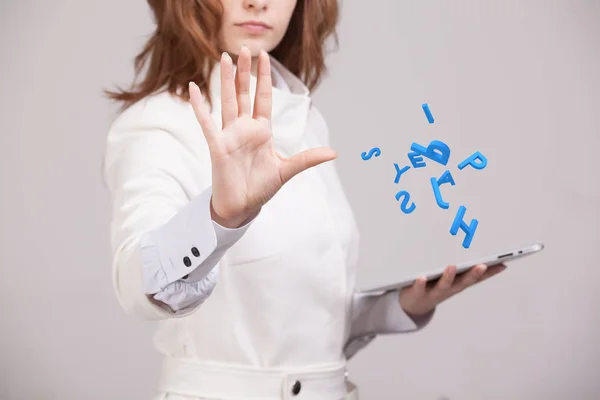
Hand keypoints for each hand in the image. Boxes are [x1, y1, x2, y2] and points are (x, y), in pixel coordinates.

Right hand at [188, 46, 337, 227]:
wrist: (242, 206)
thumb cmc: (261, 188)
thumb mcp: (286, 170)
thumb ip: (307, 158)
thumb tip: (334, 153)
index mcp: (261, 131)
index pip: (263, 98)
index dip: (264, 77)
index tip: (264, 56)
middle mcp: (244, 129)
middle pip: (244, 94)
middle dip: (245, 72)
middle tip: (245, 48)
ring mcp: (229, 135)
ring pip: (227, 101)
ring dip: (226, 80)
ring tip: (224, 57)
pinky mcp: (217, 145)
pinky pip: (206, 122)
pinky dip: (198, 106)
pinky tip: (192, 89)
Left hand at [398, 264, 506, 316]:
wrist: (413, 306)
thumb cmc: (434, 287)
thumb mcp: (450, 280)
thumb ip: (462, 268)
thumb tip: (477, 254)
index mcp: (457, 283)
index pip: (477, 278)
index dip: (490, 272)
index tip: (502, 264)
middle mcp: (448, 289)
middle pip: (463, 282)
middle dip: (473, 274)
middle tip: (482, 265)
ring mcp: (433, 292)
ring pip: (443, 285)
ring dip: (448, 276)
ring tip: (452, 266)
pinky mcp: (417, 293)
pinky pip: (419, 288)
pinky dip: (421, 283)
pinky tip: (422, 277)